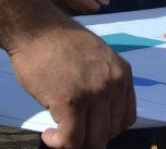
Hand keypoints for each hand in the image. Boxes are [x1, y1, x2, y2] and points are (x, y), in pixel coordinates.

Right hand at [9, 23, 135, 148]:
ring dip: (74, 144)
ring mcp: (94, 93)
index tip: (90, 128)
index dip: (107, 129)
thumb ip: (103, 84)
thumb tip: (98, 117)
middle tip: (71, 135)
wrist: (38, 29)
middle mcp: (114, 84)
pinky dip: (58, 143)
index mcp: (123, 73)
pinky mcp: (71, 102)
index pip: (126, 117)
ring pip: (93, 140)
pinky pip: (70, 140)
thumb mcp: (97, 59)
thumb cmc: (60, 43)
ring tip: (58, 136)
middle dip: (90, 139)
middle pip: (110, 132)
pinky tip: (48, 135)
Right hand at [47, 0, 108, 13]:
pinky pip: (72, 7)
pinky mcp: (62, 5)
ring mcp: (69, 7)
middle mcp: (77, 8)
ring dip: (82, 4)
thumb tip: (106, 3)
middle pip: (88, 11)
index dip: (97, 1)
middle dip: (90, 4)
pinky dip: (74, 3)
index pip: (96, 8)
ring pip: (80, 10)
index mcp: (86, 3)